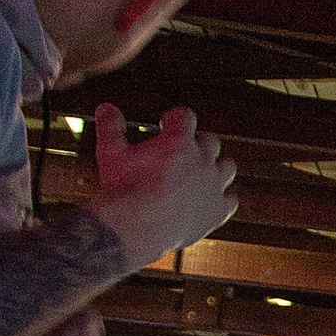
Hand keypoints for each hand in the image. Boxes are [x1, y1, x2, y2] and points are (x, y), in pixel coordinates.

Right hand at [88, 103, 237, 265]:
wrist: (137, 227)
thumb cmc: (123, 189)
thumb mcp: (111, 153)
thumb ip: (111, 127)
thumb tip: (106, 107)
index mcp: (179, 141)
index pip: (185, 117)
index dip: (174, 119)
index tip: (166, 124)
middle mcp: (202, 160)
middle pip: (210, 141)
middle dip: (196, 142)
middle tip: (183, 150)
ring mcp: (213, 186)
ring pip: (227, 168)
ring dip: (216, 168)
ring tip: (200, 173)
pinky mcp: (217, 211)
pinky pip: (230, 202)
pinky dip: (222, 201)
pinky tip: (211, 202)